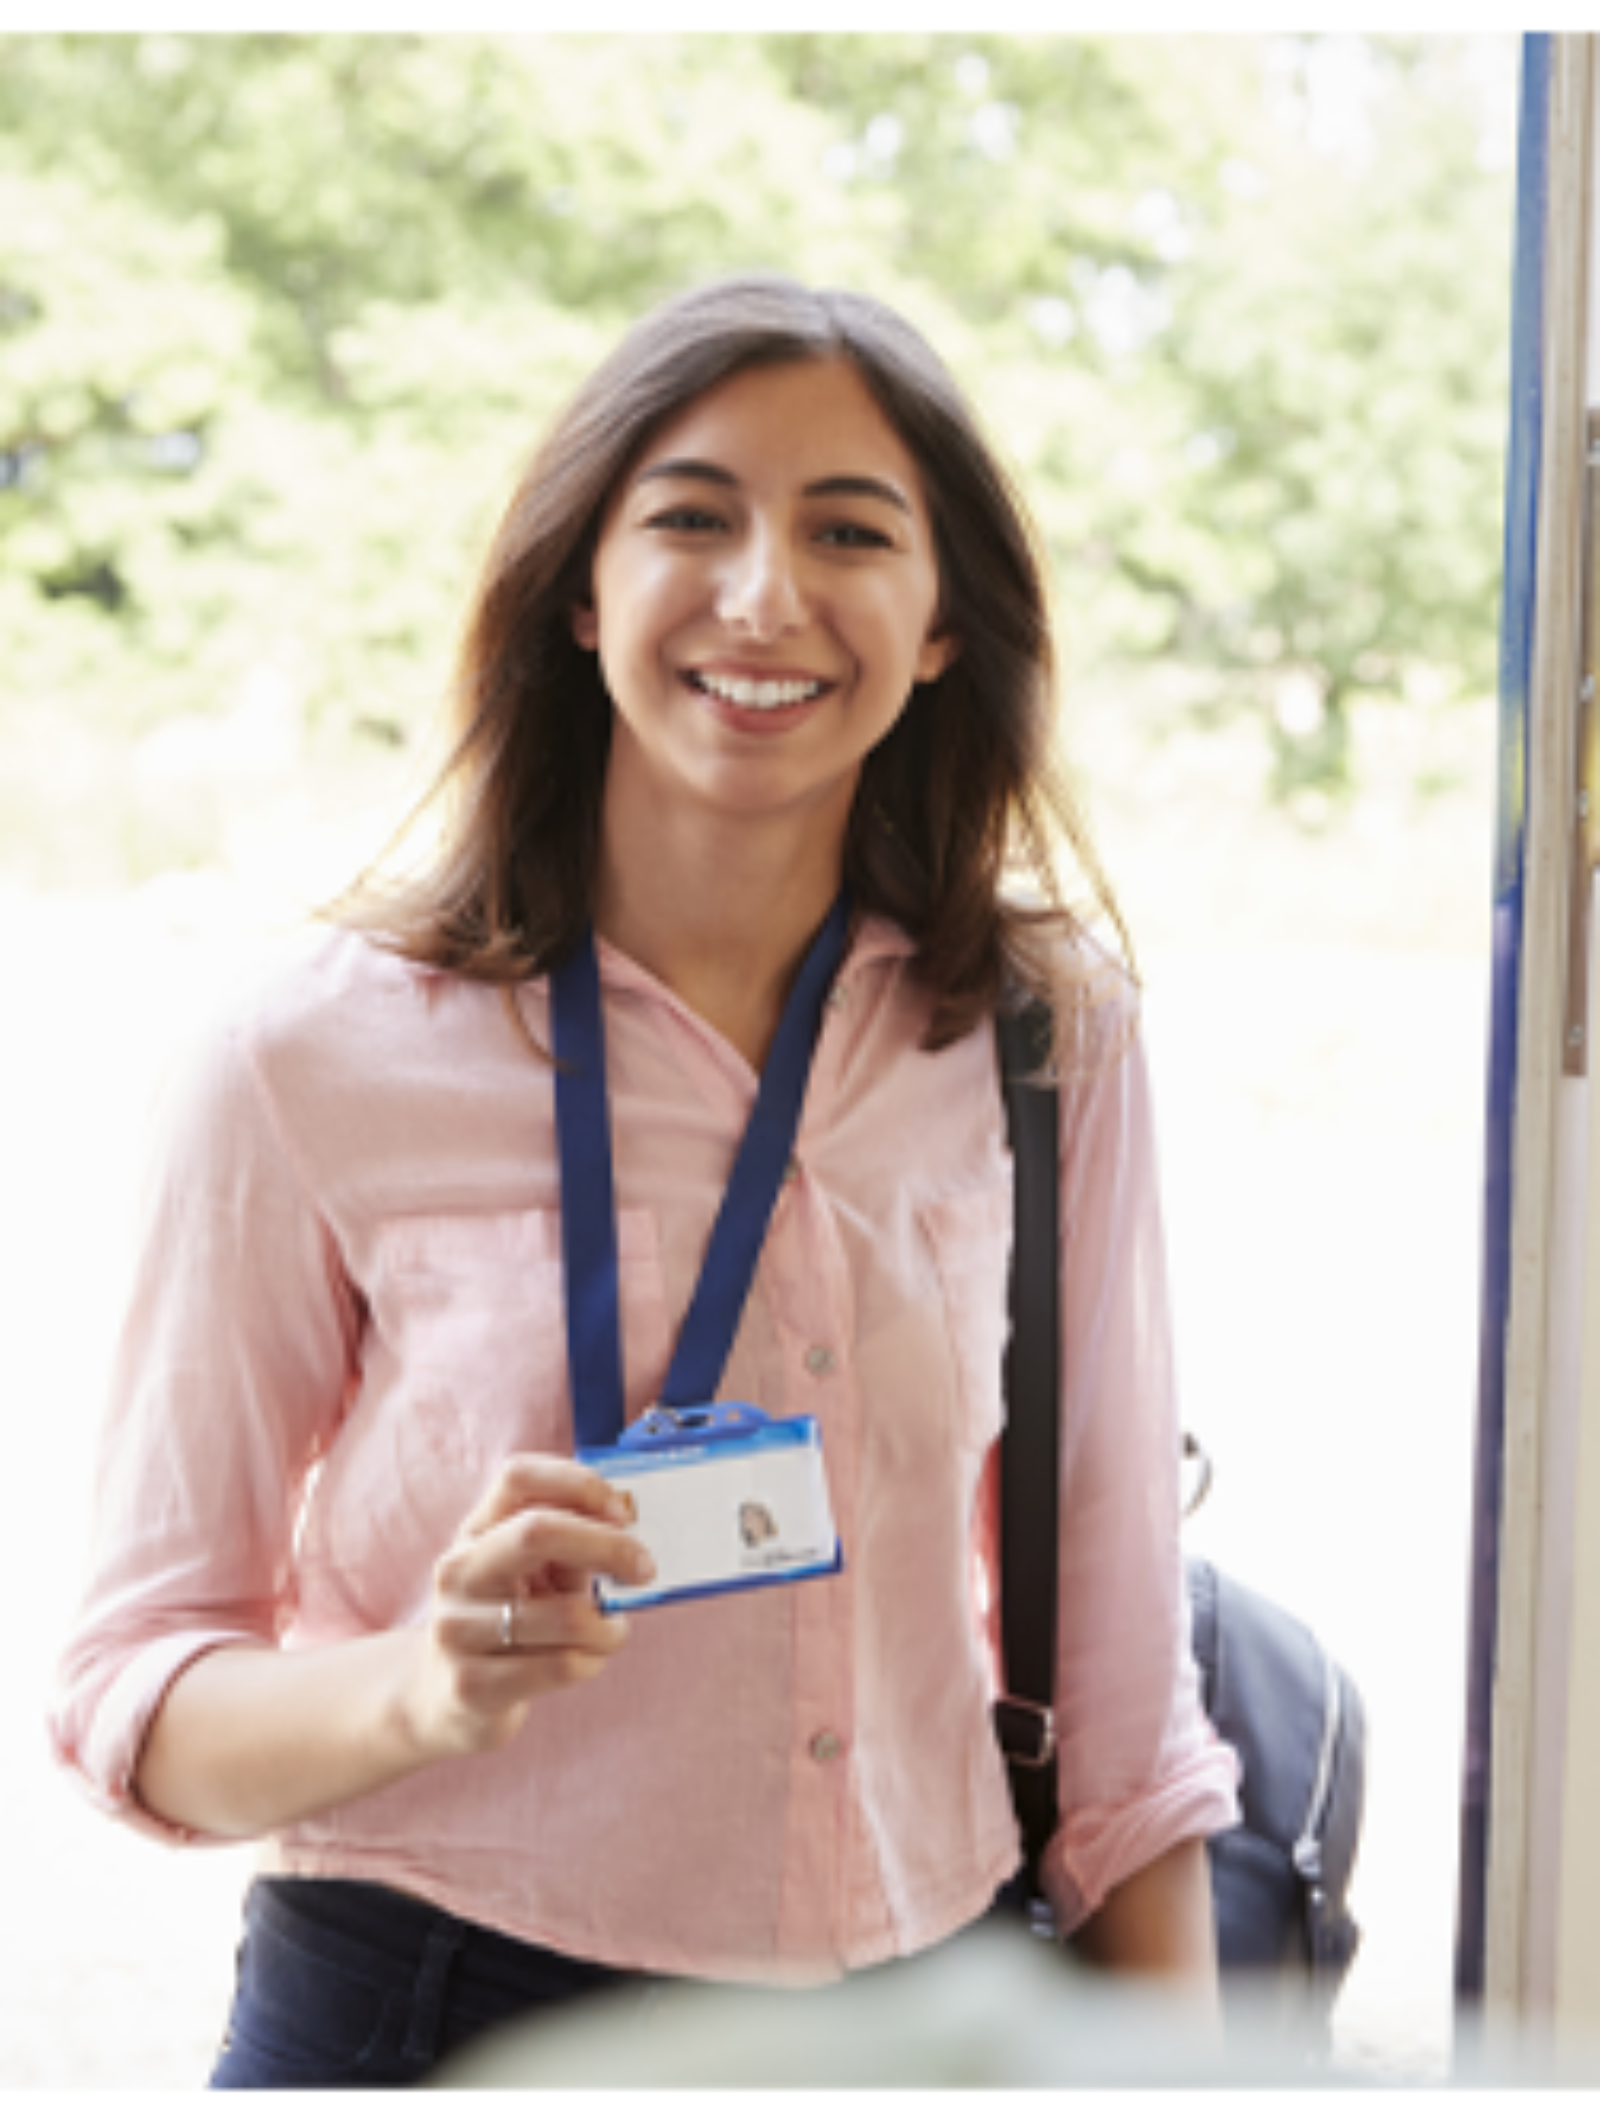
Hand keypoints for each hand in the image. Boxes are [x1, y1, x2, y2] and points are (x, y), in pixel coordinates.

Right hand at [401, 1459, 657, 1764]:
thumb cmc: (509, 1622)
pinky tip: (588, 1660)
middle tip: (644, 1568)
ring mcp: (457, 1628)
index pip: (519, 1477)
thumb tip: (625, 1526)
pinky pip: (561, 1666)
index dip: (579, 1484)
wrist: (445, 1698)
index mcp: (475, 1531)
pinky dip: (593, 1661)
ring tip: (610, 1632)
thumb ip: (568, 1546)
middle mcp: (457, 1571)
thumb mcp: (531, 1575)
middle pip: (538, 1531)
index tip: (622, 1512)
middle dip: (607, 1546)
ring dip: (609, 1627)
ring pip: (567, 1616)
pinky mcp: (471, 1685)